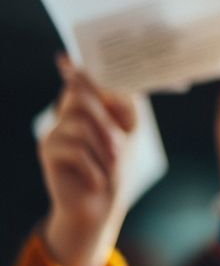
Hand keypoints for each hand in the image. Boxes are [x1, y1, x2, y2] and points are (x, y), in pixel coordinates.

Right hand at [41, 55, 134, 265]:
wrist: (100, 206)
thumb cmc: (115, 167)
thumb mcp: (126, 134)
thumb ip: (118, 106)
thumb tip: (106, 83)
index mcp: (90, 107)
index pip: (82, 82)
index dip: (76, 70)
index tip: (65, 58)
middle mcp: (68, 113)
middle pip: (83, 97)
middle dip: (107, 123)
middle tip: (121, 147)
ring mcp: (55, 130)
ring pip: (82, 124)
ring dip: (104, 148)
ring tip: (109, 166)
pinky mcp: (47, 150)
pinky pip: (75, 148)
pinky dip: (93, 166)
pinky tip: (96, 179)